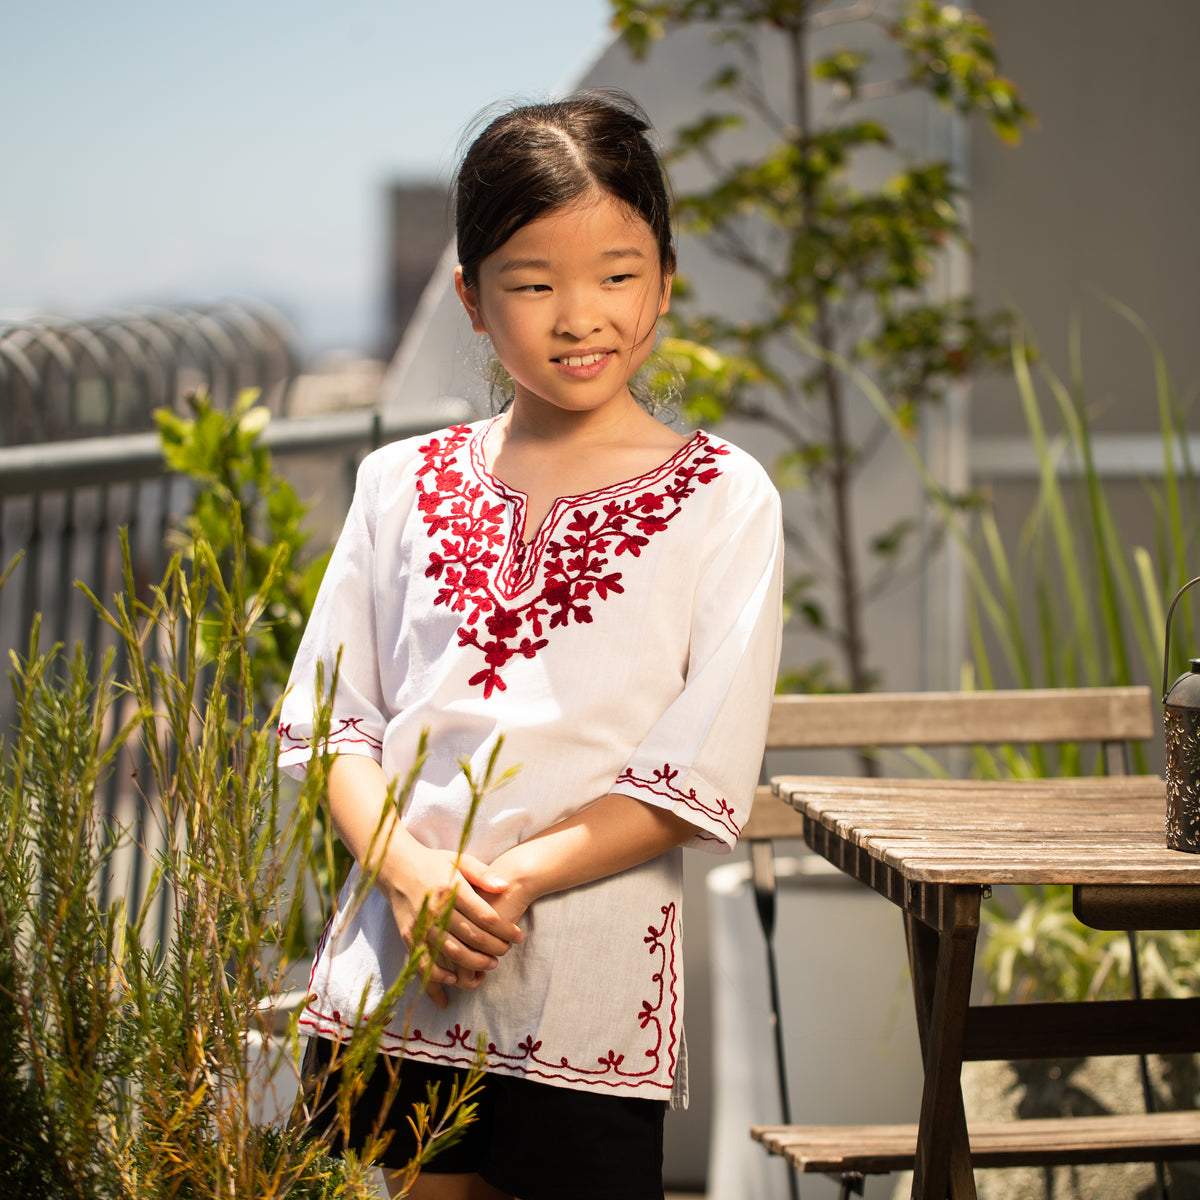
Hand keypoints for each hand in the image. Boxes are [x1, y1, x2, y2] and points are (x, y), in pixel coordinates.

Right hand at [379, 845, 523, 1007]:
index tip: (519, 936)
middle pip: (471, 936)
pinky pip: (424, 961)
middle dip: (494, 948)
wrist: (397, 867)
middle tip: (507, 951)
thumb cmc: (434, 863)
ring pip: (452, 952)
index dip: (505, 929)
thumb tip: (505, 886)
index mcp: (451, 888)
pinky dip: (439, 974)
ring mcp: (421, 924)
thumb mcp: (460, 860)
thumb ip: (483, 873)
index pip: (485, 915)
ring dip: (474, 963)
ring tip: (491, 965)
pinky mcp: (409, 935)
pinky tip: (455, 978)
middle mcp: (436, 908)